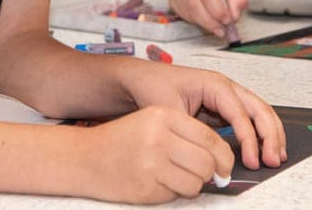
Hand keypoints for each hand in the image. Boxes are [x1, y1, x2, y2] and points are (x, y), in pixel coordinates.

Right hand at [81, 106, 232, 202]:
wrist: (85, 158)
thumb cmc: (122, 140)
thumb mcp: (153, 121)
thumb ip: (186, 135)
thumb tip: (220, 159)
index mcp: (163, 116)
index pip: (209, 138)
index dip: (224, 154)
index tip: (226, 164)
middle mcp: (158, 138)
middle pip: (207, 162)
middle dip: (212, 173)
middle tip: (209, 175)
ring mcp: (151, 164)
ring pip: (196, 183)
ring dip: (195, 185)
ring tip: (180, 178)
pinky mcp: (146, 188)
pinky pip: (177, 195)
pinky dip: (176, 192)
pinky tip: (161, 183)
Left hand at [125, 64, 285, 172]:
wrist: (140, 79)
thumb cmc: (153, 86)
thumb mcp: (169, 110)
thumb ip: (191, 131)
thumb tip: (209, 154)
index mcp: (215, 84)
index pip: (240, 113)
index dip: (250, 138)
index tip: (252, 159)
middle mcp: (226, 88)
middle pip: (259, 109)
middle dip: (270, 135)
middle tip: (274, 159)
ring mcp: (226, 97)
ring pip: (258, 113)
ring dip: (270, 134)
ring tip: (277, 156)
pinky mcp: (222, 108)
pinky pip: (248, 120)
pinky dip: (259, 134)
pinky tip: (263, 150)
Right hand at [167, 0, 246, 37]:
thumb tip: (234, 17)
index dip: (217, 10)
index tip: (227, 21)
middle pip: (194, 4)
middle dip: (209, 22)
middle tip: (222, 30)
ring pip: (187, 12)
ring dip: (203, 24)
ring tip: (216, 28)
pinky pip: (182, 14)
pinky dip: (195, 21)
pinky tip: (205, 21)